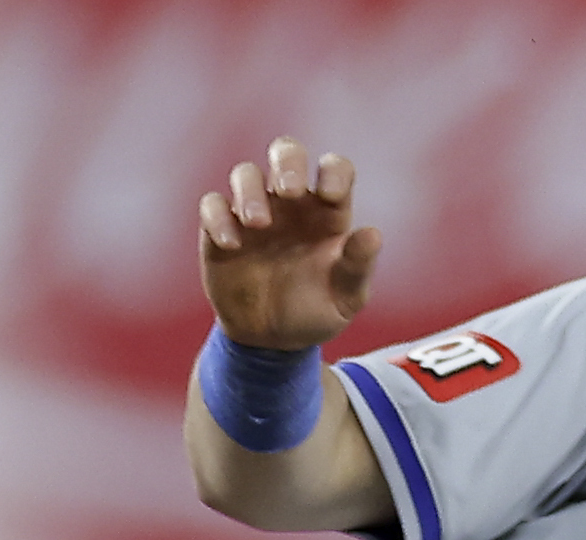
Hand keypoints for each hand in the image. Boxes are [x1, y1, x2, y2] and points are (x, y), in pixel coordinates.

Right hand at [199, 137, 380, 350]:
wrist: (275, 341)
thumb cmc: (316, 312)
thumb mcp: (346, 298)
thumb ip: (357, 266)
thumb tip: (372, 233)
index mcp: (328, 212)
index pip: (335, 169)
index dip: (333, 171)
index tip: (330, 194)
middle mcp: (291, 204)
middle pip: (286, 152)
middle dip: (287, 161)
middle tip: (288, 191)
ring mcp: (254, 213)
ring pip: (245, 174)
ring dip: (250, 191)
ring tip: (259, 224)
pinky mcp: (220, 231)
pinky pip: (212, 206)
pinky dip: (218, 218)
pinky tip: (232, 244)